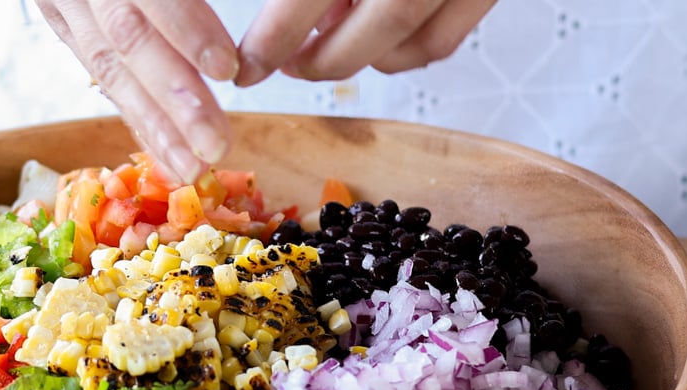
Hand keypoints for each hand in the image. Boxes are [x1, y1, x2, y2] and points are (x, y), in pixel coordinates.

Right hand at [34, 0, 239, 183]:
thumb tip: (230, 48)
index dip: (184, 27)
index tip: (226, 66)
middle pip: (125, 40)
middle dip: (173, 98)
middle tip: (215, 142)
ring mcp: (64, 1)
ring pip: (108, 68)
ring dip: (153, 124)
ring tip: (192, 166)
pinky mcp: (64, 21)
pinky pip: (102, 76)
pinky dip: (136, 115)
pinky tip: (165, 151)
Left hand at [236, 0, 497, 86]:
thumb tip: (265, 36)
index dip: (275, 37)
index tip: (245, 68)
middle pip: (380, 23)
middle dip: (324, 57)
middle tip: (286, 64)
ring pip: (411, 45)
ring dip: (362, 55)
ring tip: (326, 38)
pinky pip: (441, 43)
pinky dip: (400, 52)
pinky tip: (370, 31)